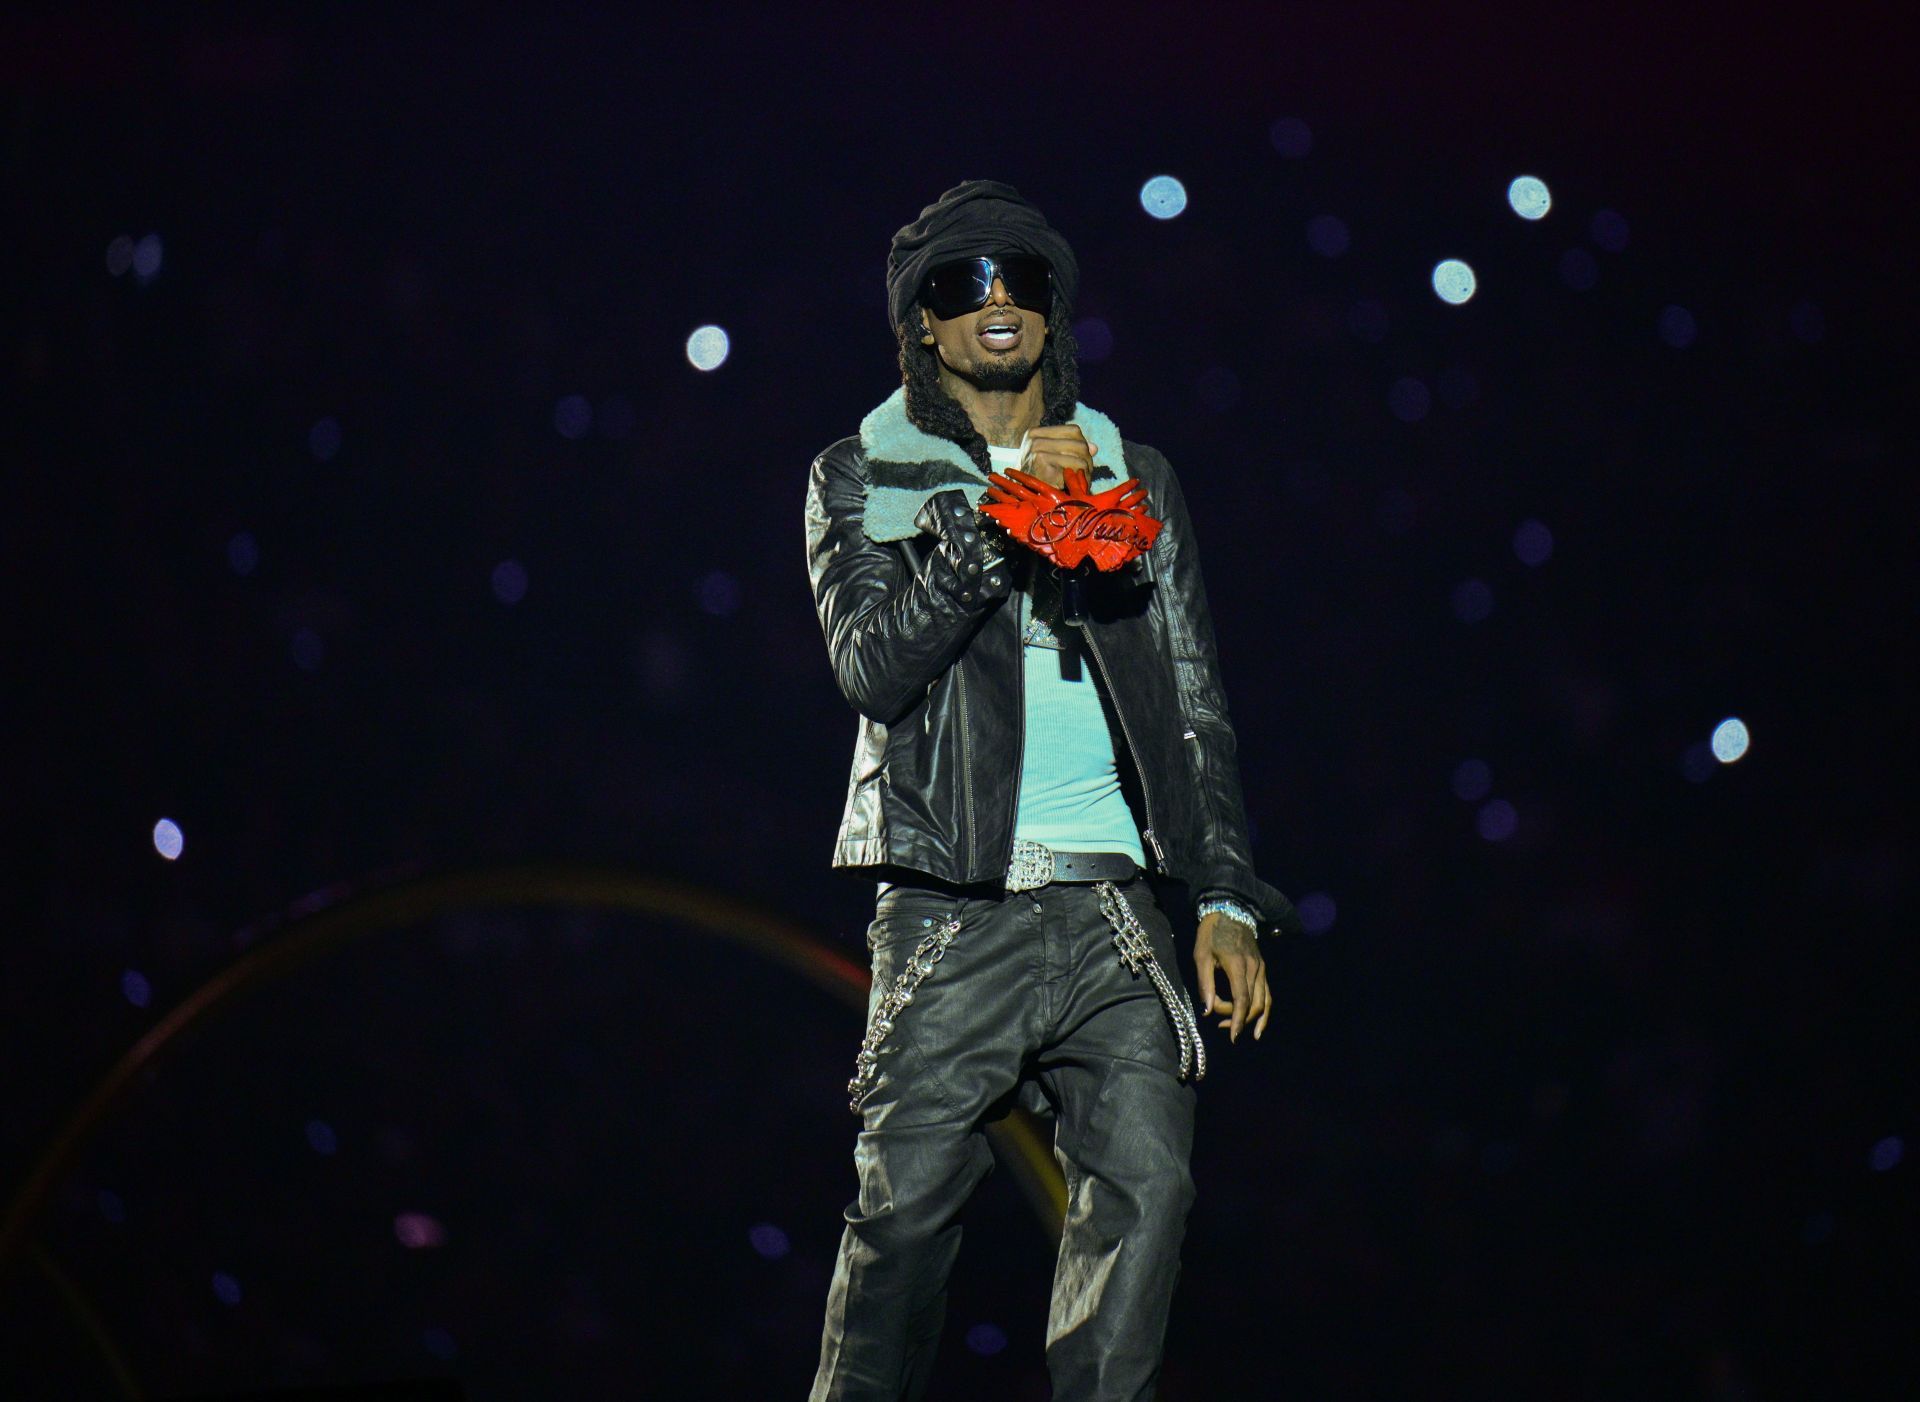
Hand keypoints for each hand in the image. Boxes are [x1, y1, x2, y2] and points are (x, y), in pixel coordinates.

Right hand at [1017, 423, 1097, 488]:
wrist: (1017, 499)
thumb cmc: (1035, 479)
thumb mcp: (1050, 459)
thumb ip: (1071, 450)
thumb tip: (1095, 447)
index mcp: (1035, 433)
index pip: (1073, 430)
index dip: (1083, 444)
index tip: (1083, 459)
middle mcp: (1035, 440)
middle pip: (1079, 443)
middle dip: (1088, 459)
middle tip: (1086, 473)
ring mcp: (1038, 451)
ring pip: (1081, 455)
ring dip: (1086, 470)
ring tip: (1082, 481)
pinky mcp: (1043, 466)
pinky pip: (1076, 468)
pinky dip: (1081, 479)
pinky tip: (1078, 486)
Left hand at [1195, 911, 1269, 1042]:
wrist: (1230, 911)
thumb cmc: (1211, 934)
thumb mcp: (1201, 956)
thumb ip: (1204, 984)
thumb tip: (1206, 1010)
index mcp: (1238, 965)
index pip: (1242, 1000)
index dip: (1238, 1020)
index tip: (1232, 1037)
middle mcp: (1255, 969)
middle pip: (1251, 1004)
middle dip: (1236, 1018)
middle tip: (1217, 1020)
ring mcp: (1261, 969)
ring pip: (1263, 1002)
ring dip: (1250, 1019)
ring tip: (1235, 1030)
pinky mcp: (1263, 969)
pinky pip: (1267, 995)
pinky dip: (1265, 1012)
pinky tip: (1258, 1027)